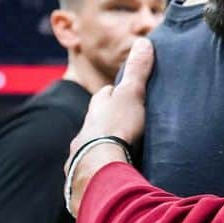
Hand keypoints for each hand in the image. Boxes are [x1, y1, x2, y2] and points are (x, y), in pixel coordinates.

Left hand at [65, 36, 154, 213]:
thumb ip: (138, 70)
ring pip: (89, 149)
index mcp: (96, 112)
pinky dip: (97, 173)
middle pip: (93, 124)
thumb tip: (143, 41)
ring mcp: (80, 157)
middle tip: (122, 126)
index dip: (113, 94)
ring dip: (100, 150)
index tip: (122, 94)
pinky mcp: (81, 181)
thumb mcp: (131, 94)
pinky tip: (108, 179)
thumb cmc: (117, 128)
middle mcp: (83, 133)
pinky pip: (88, 174)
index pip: (103, 97)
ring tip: (116, 156)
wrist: (100, 169)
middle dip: (104, 123)